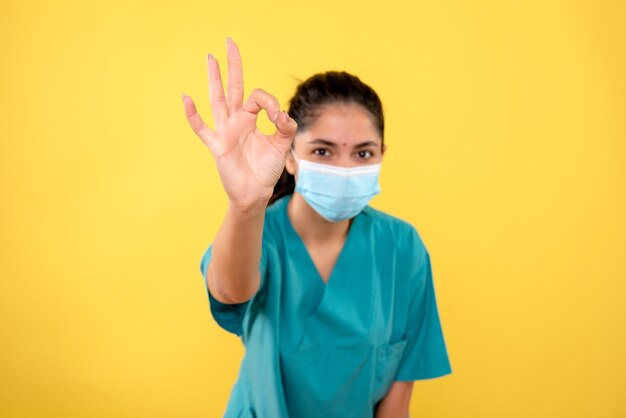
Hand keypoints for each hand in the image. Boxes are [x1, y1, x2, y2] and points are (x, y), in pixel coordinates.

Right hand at [182, 37, 297, 209]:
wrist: (255, 192)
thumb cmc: (266, 169)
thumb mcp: (282, 145)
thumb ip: (285, 127)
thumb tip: (283, 113)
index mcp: (251, 118)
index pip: (257, 97)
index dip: (270, 101)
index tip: (279, 117)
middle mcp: (236, 120)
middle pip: (233, 87)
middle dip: (232, 65)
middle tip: (229, 42)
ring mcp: (224, 131)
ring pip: (217, 100)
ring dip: (213, 79)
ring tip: (210, 58)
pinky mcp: (217, 145)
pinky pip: (201, 128)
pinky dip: (193, 115)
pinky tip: (186, 99)